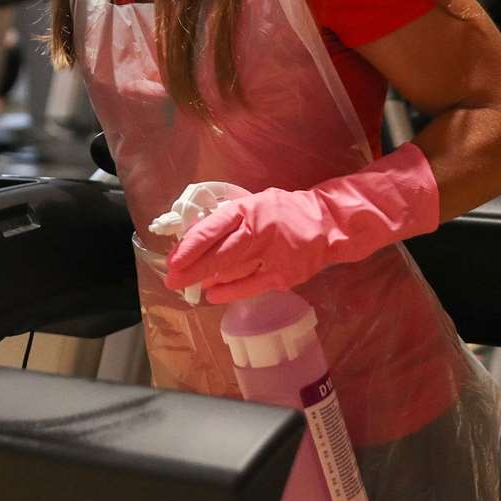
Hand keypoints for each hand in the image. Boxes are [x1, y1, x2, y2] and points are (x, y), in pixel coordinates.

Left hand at [164, 143, 440, 303]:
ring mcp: (272, 255)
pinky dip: (228, 291)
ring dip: (207, 279)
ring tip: (189, 284)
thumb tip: (195, 240)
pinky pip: (250, 286)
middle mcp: (257, 231)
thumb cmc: (283, 212)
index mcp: (247, 210)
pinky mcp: (283, 275)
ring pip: (232, 271)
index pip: (211, 228)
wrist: (328, 224)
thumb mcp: (253, 205)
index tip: (172, 259)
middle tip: (172, 279)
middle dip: (191, 269)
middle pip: (218, 254)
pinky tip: (212, 294)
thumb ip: (228, 220)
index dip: (189, 247)